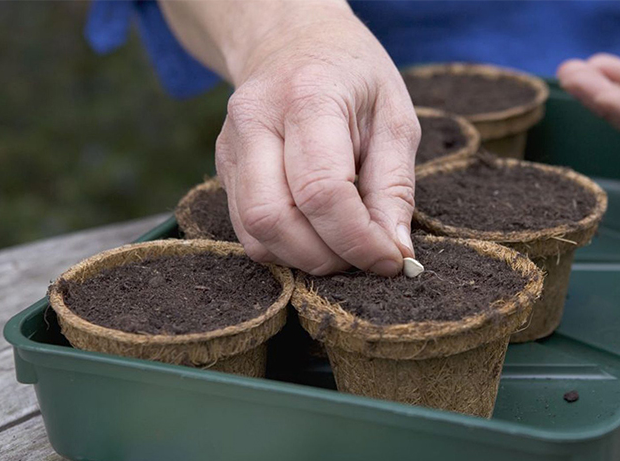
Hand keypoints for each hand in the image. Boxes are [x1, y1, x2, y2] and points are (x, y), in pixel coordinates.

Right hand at [160, 0, 418, 274]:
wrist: (294, 41)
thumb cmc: (354, 79)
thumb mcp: (396, 117)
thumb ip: (396, 187)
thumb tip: (396, 252)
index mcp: (308, 98)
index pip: (321, 191)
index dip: (357, 240)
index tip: (391, 260)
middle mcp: (256, 122)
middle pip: (275, 219)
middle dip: (327, 257)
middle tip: (365, 259)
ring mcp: (231, 147)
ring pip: (256, 234)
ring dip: (306, 259)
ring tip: (344, 247)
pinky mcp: (223, 170)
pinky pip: (249, 233)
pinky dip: (287, 250)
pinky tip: (318, 236)